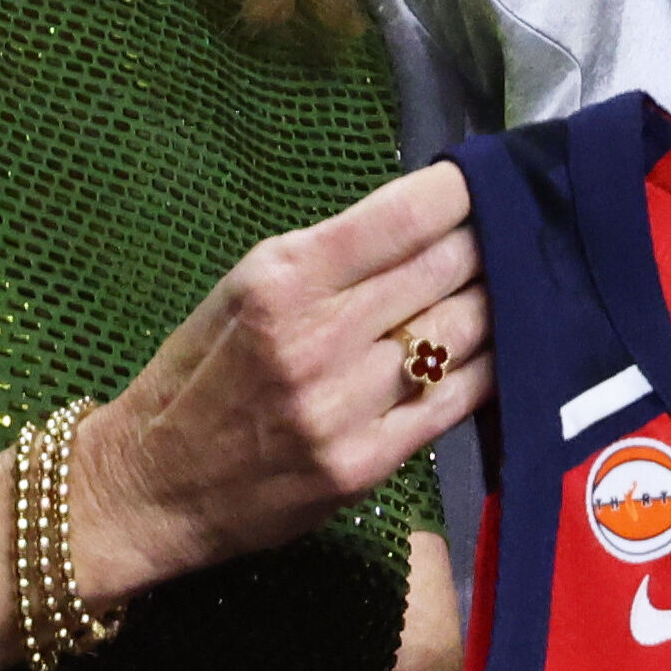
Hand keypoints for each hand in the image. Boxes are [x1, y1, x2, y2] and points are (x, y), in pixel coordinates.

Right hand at [82, 164, 486, 591]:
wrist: (150, 490)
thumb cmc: (193, 379)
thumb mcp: (239, 292)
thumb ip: (325, 259)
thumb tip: (417, 223)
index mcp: (281, 280)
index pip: (401, 219)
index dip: (461, 193)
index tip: (487, 181)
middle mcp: (316, 337)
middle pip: (445, 269)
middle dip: (488, 242)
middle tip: (517, 229)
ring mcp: (344, 405)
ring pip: (461, 333)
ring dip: (500, 303)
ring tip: (520, 283)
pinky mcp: (365, 463)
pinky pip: (453, 403)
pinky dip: (489, 370)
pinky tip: (506, 350)